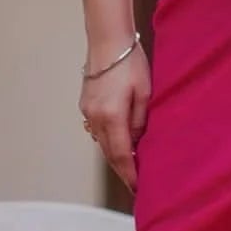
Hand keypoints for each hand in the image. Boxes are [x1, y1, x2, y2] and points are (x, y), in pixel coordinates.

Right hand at [79, 42, 149, 192]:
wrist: (108, 41)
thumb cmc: (131, 63)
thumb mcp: (145, 92)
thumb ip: (140, 120)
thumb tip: (137, 141)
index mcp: (113, 116)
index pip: (122, 155)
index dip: (130, 174)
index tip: (138, 188)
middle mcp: (96, 118)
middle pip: (109, 154)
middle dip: (122, 170)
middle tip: (135, 184)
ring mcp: (88, 112)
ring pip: (102, 143)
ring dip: (115, 156)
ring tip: (130, 167)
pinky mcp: (85, 105)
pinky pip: (97, 130)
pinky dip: (108, 141)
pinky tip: (120, 143)